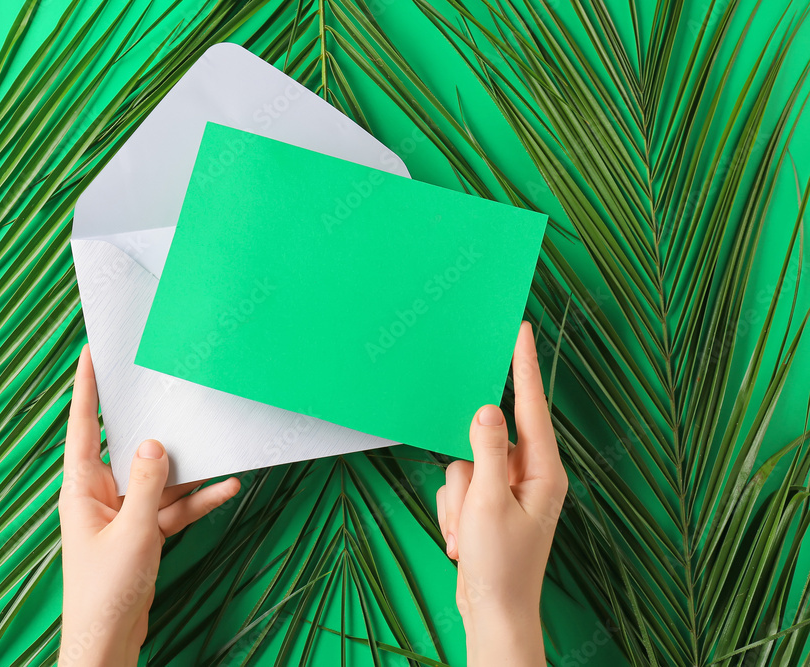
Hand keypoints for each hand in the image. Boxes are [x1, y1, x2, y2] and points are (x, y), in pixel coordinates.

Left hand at [58, 345, 240, 666]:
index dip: (86, 386)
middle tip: (167, 387)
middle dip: (151, 421)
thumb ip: (149, 484)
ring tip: (215, 444)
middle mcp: (100, 494)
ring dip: (187, 469)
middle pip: (127, 446)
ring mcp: (123, 514)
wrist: (109, 642)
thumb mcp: (134, 531)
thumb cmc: (105, 591)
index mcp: (81, 487)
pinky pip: (172, 507)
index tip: (92, 350)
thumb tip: (156, 443)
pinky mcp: (143, 533)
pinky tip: (225, 490)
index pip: (83, 424)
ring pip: (158, 479)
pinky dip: (197, 501)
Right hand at [435, 321, 566, 665]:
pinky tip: (464, 540)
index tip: (520, 330)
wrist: (492, 613)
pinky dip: (454, 511)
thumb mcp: (489, 503)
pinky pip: (458, 486)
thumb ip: (486, 451)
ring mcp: (506, 490)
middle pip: (484, 441)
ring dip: (458, 502)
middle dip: (468, 479)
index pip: (531, 406)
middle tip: (473, 511)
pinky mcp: (488, 502)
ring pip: (464, 465)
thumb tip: (487, 409)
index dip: (524, 366)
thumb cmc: (501, 566)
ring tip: (469, 536)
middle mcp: (528, 475)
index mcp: (544, 471)